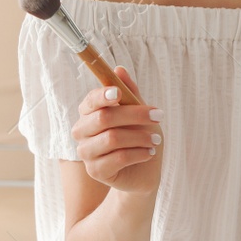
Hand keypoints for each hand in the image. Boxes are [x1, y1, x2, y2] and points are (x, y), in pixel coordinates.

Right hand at [71, 66, 162, 195]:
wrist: (144, 171)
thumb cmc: (138, 136)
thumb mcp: (138, 112)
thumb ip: (129, 93)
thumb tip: (119, 69)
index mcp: (89, 112)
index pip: (91, 100)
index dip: (102, 95)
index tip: (118, 93)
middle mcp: (82, 131)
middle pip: (104, 117)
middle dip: (135, 115)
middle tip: (158, 116)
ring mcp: (86, 152)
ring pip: (112, 138)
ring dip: (140, 137)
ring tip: (155, 139)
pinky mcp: (95, 171)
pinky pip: (119, 158)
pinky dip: (139, 153)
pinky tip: (149, 153)